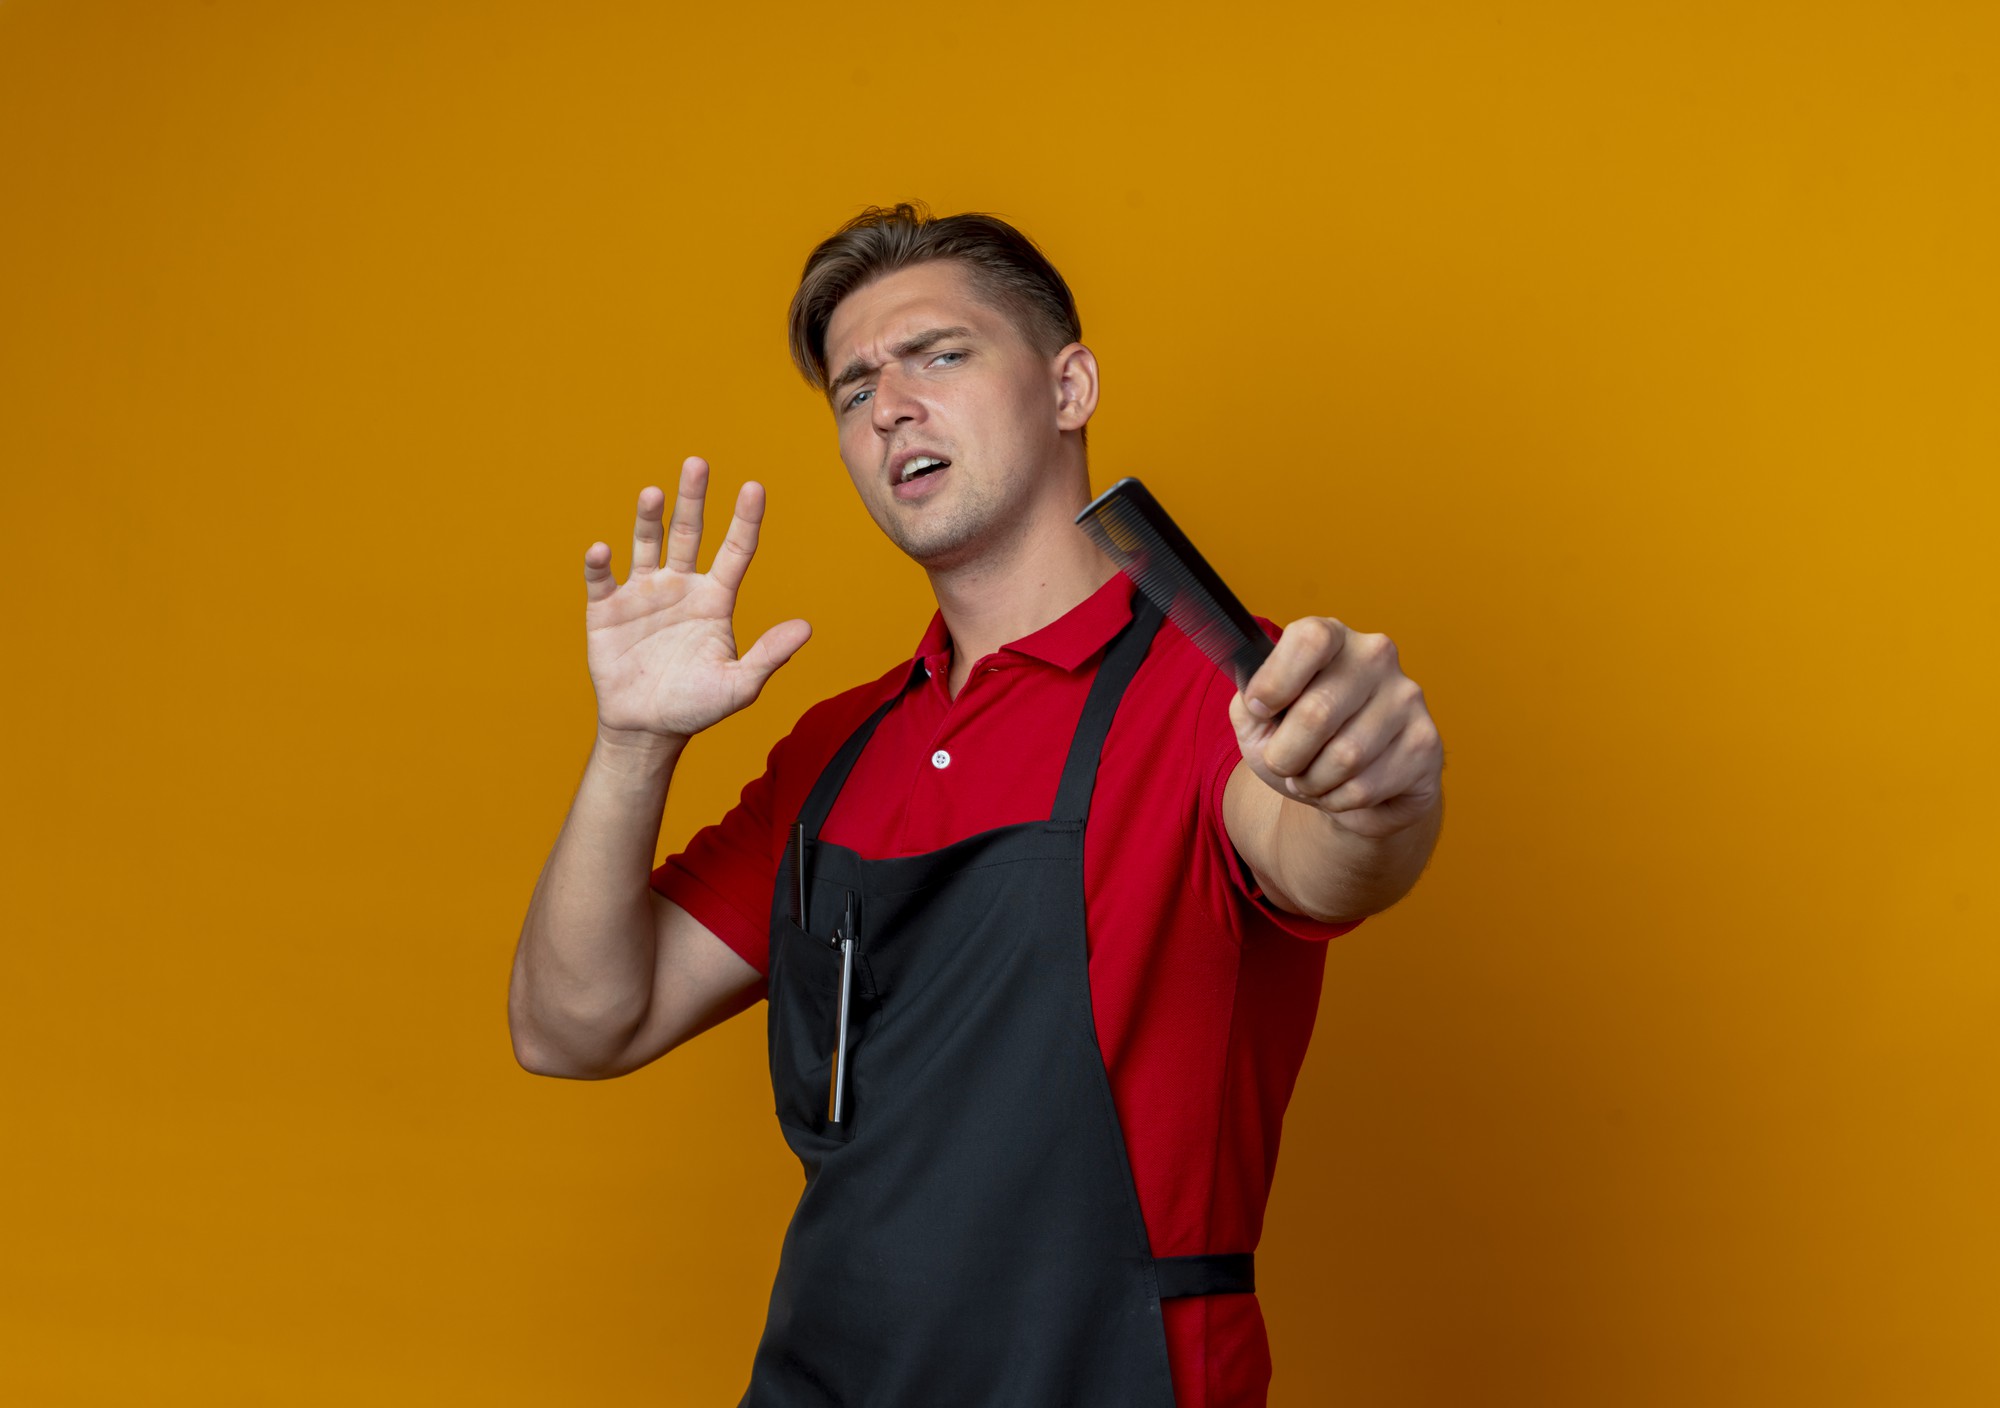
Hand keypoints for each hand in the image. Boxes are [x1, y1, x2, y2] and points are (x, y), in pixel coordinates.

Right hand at [582, 456, 810, 742]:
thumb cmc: (696, 706)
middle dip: (693, 498)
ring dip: (649, 519)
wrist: (647, 729)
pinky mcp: (607, 610)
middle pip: (689, 532)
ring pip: (647, 544)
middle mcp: (680, 586)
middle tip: (697, 463)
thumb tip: (806, 628)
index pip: (735, 550)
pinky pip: (603, 580)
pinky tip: (603, 550)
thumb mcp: (740, 685)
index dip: (745, 520)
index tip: (754, 487)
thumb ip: (769, 655)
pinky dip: (601, 564)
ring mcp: (643, 594)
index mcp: (715, 599)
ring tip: (653, 493)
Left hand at [1228, 618, 1441, 838]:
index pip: (1310, 639)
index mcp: (1332, 637)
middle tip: (1283, 763)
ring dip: (1312, 782)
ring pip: (1344, 757)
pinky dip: (1338, 800)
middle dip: (1285, 755)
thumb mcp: (1260, 721)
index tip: (1259, 709)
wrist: (1350, 786)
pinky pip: (1366, 786)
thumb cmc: (1301, 742)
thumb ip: (1247, 706)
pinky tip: (1341, 790)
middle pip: (1317, 711)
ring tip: (1311, 779)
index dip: (1275, 681)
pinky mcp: (1425, 743)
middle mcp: (1375, 657)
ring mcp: (1406, 698)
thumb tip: (1254, 701)